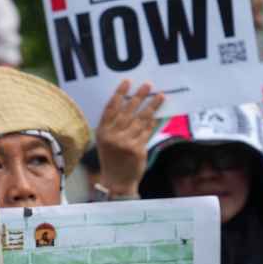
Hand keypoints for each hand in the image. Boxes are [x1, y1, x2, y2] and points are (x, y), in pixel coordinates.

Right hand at [96, 80, 164, 197]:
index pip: (110, 108)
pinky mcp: (137, 149)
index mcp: (102, 132)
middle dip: (138, 96)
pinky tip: (159, 113)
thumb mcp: (106, 141)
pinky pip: (148, 131)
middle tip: (147, 85)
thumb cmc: (112, 158)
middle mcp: (112, 137)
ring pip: (141, 120)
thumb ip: (114, 126)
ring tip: (160, 96)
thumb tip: (130, 104)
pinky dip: (154, 122)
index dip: (119, 94)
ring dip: (152, 106)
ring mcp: (125, 143)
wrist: (117, 181)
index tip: (127, 82)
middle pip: (127, 111)